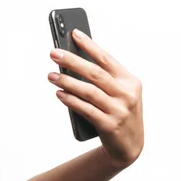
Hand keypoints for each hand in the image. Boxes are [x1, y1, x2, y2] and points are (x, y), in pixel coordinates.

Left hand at [48, 29, 143, 169]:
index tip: (74, 33)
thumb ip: (102, 79)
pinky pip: (85, 109)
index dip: (90, 45)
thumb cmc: (118, 113)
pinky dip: (71, 100)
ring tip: (51, 75)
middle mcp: (127, 94)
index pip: (107, 59)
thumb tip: (72, 62)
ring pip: (88, 91)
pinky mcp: (109, 125)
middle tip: (54, 53)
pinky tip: (59, 94)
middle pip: (95, 73)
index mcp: (130, 81)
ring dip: (67, 82)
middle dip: (72, 61)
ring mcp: (119, 110)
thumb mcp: (119, 94)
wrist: (129, 146)